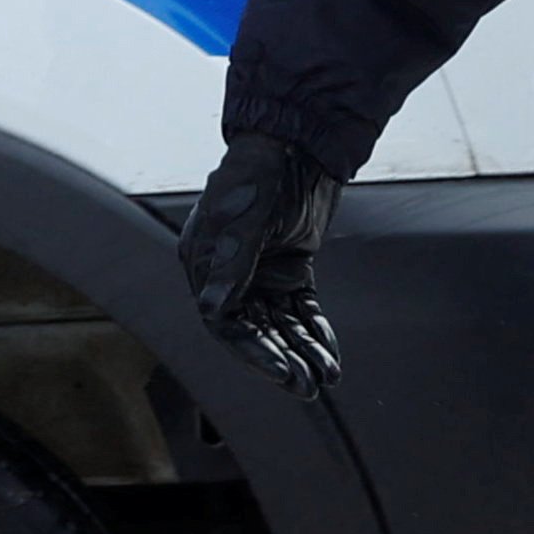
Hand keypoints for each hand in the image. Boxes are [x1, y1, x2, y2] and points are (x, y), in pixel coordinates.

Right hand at [178, 131, 341, 400]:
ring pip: (280, 324)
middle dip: (282, 360)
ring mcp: (259, 274)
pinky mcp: (289, 270)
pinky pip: (301, 310)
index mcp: (204, 265)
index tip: (282, 372)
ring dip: (302, 351)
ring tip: (325, 377)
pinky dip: (315, 331)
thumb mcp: (246, 220)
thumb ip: (232, 265)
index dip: (254, 351)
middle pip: (254, 331)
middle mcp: (227, 276)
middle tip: (307, 387)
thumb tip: (211, 312)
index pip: (224, 323)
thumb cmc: (259, 175)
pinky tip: (330, 356)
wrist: (298, 145)